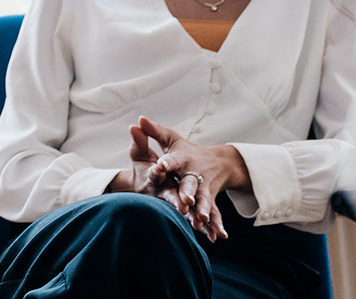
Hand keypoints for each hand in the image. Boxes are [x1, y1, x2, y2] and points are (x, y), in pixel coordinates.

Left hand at [132, 116, 242, 242]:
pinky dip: (214, 224)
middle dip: (188, 191)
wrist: (218, 162)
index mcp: (182, 158)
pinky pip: (212, 212)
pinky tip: (216, 236)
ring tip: (201, 220)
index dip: (167, 162)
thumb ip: (152, 132)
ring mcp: (203, 188)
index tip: (161, 165)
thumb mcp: (169, 139)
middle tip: (186, 199)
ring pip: (203, 199)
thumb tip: (138, 120)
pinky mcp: (209, 199)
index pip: (173, 160)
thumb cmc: (185, 150)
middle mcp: (194, 173)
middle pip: (190, 182)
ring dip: (202, 209)